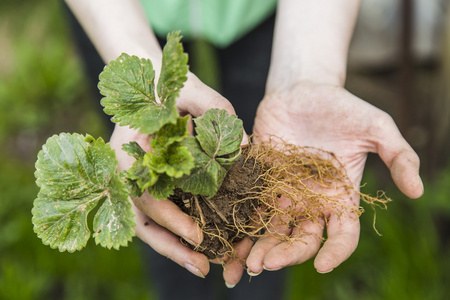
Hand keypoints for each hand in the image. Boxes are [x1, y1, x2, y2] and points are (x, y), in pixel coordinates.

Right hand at [110, 73, 248, 282]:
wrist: (148, 83)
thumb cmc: (168, 84)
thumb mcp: (191, 89)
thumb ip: (216, 109)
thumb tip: (246, 146)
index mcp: (131, 152)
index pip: (146, 193)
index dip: (171, 218)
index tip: (198, 235)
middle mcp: (128, 173)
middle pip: (144, 219)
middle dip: (173, 245)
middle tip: (203, 267)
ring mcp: (136, 182)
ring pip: (148, 224)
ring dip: (172, 247)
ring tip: (202, 267)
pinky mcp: (149, 185)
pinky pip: (157, 216)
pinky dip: (175, 233)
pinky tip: (198, 245)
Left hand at [246, 80, 422, 274]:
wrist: (302, 89)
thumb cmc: (341, 107)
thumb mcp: (376, 127)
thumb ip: (399, 155)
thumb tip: (418, 191)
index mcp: (340, 195)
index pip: (342, 234)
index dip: (336, 252)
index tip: (324, 265)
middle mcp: (311, 200)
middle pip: (302, 238)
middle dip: (288, 254)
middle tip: (269, 264)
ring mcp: (283, 192)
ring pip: (274, 229)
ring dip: (262, 248)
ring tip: (249, 263)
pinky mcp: (259, 179)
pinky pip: (250, 206)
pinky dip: (241, 226)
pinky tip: (230, 241)